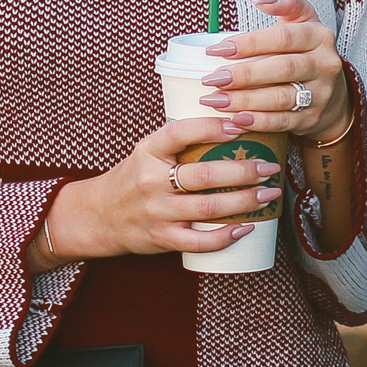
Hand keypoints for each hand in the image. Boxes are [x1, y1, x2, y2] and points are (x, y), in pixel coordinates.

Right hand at [28, 116, 281, 268]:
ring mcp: (157, 212)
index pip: (181, 132)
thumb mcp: (146, 153)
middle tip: (269, 167)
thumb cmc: (131, 180)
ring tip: (268, 195)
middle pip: (205, 174)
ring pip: (209, 207)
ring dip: (244, 201)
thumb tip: (230, 125)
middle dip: (244, 170)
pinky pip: (199, 241)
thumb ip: (178, 143)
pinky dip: (226, 236)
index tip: (240, 125)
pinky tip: (246, 227)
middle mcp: (151, 180)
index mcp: (148, 152)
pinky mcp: (162, 238)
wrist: (97, 216)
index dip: (212, 127)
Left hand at [194, 0, 352, 142]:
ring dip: (245, 101)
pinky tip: (235, 120)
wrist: (332, 94)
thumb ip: (286, 2)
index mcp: (319, 36)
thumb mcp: (302, 21)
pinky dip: (257, 122)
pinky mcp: (312, 118)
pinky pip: (283, 122)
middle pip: (282, 69)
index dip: (250, 43)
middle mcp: (324, 64)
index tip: (217, 49)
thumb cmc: (305, 51)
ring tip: (215, 100)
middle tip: (211, 79)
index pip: (283, 38)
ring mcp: (321, 94)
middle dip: (244, 75)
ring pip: (281, 98)